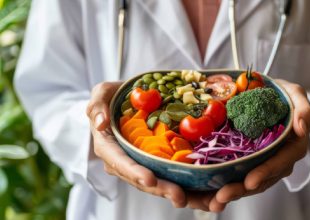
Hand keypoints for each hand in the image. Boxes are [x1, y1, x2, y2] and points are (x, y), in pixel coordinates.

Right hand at [86, 82, 186, 207]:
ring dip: (168, 191)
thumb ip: (97, 105)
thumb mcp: (102, 93)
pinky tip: (192, 191)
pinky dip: (176, 183)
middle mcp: (120, 161)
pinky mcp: (151, 163)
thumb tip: (100, 123)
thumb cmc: (113, 97)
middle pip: (139, 179)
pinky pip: (162, 175)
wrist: (126, 101)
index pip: (119, 162)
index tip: (150, 179)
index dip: (134, 172)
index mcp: (107, 146)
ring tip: (185, 198)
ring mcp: (136, 164)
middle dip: (158, 188)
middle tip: (178, 196)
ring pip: (152, 182)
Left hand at [205, 80, 309, 211]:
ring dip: (234, 190)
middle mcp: (280, 159)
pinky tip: (212, 190)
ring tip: (216, 198)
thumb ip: (303, 108)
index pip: (281, 163)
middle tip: (223, 195)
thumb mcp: (296, 95)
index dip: (266, 172)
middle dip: (243, 188)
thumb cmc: (285, 96)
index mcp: (293, 146)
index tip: (250, 181)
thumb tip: (301, 128)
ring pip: (251, 181)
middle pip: (263, 179)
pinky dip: (229, 182)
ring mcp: (265, 161)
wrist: (272, 97)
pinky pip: (241, 174)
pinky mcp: (251, 160)